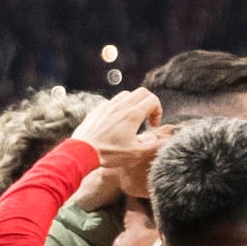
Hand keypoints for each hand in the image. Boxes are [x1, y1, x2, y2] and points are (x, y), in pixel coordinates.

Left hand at [73, 86, 172, 200]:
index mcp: (132, 115)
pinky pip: (112, 101)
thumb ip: (153, 145)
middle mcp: (121, 106)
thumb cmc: (109, 154)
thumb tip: (164, 139)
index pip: (153, 100)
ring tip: (133, 119)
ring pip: (126, 94)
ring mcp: (108, 106)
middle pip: (142, 92)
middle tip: (147, 118)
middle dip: (149, 103)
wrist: (82, 152)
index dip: (158, 111)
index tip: (153, 125)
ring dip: (134, 103)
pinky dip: (119, 107)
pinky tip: (116, 121)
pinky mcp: (97, 110)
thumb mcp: (135, 153)